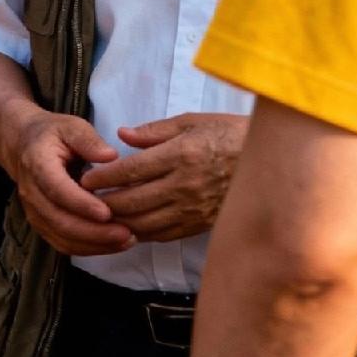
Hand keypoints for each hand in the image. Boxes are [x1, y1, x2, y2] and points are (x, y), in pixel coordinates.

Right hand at [4, 110, 136, 257]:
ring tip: (126, 240)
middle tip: (127, 233)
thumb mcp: (70, 126)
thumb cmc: (52, 134)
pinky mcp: (42, 225)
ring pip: (63, 238)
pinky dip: (89, 249)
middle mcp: (31, 193)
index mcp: (37, 164)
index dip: (82, 204)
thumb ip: (89, 140)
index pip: (58, 190)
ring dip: (95, 245)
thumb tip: (111, 156)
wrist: (22, 144)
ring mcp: (34, 212)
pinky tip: (113, 244)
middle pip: (61, 221)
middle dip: (95, 232)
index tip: (108, 212)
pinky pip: (64, 244)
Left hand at [80, 113, 248, 242]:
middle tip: (84, 199)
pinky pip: (165, 235)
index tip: (86, 177)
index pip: (132, 170)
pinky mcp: (201, 224)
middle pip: (134, 201)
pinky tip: (129, 228)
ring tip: (101, 215)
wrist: (272, 163)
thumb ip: (155, 131)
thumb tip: (122, 134)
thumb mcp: (192, 121)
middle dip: (105, 202)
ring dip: (120, 221)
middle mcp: (185, 186)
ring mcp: (193, 209)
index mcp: (181, 155)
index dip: (105, 177)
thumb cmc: (230, 134)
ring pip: (146, 223)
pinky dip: (142, 233)